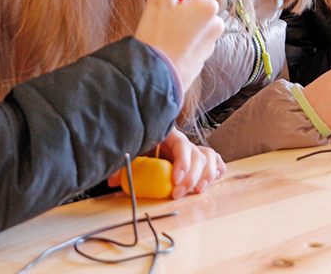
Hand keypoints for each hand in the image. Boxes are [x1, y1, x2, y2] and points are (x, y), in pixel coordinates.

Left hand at [107, 129, 226, 197]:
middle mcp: (184, 142)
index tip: (175, 181)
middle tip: (178, 195)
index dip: (182, 163)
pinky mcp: (199, 160)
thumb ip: (123, 165)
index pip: (182, 145)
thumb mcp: (131, 153)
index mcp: (169, 136)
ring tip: (198, 191)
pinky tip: (212, 181)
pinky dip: (217, 170)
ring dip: (207, 175)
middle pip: (198, 155)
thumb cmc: (139, 146)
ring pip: (210, 158)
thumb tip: (113, 181)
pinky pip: (215, 161)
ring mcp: (193, 150)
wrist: (145, 139)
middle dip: (191, 177)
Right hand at [135, 0, 224, 89]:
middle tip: (161, 22)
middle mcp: (216, 23)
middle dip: (177, 10)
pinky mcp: (204, 57)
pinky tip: (168, 48)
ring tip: (164, 37)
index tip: (164, 6)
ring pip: (191, 23)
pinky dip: (181, 42)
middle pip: (193, 5)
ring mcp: (212, 42)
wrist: (156, 77)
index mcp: (209, 5)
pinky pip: (191, 41)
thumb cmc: (157, 37)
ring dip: (179, 26)